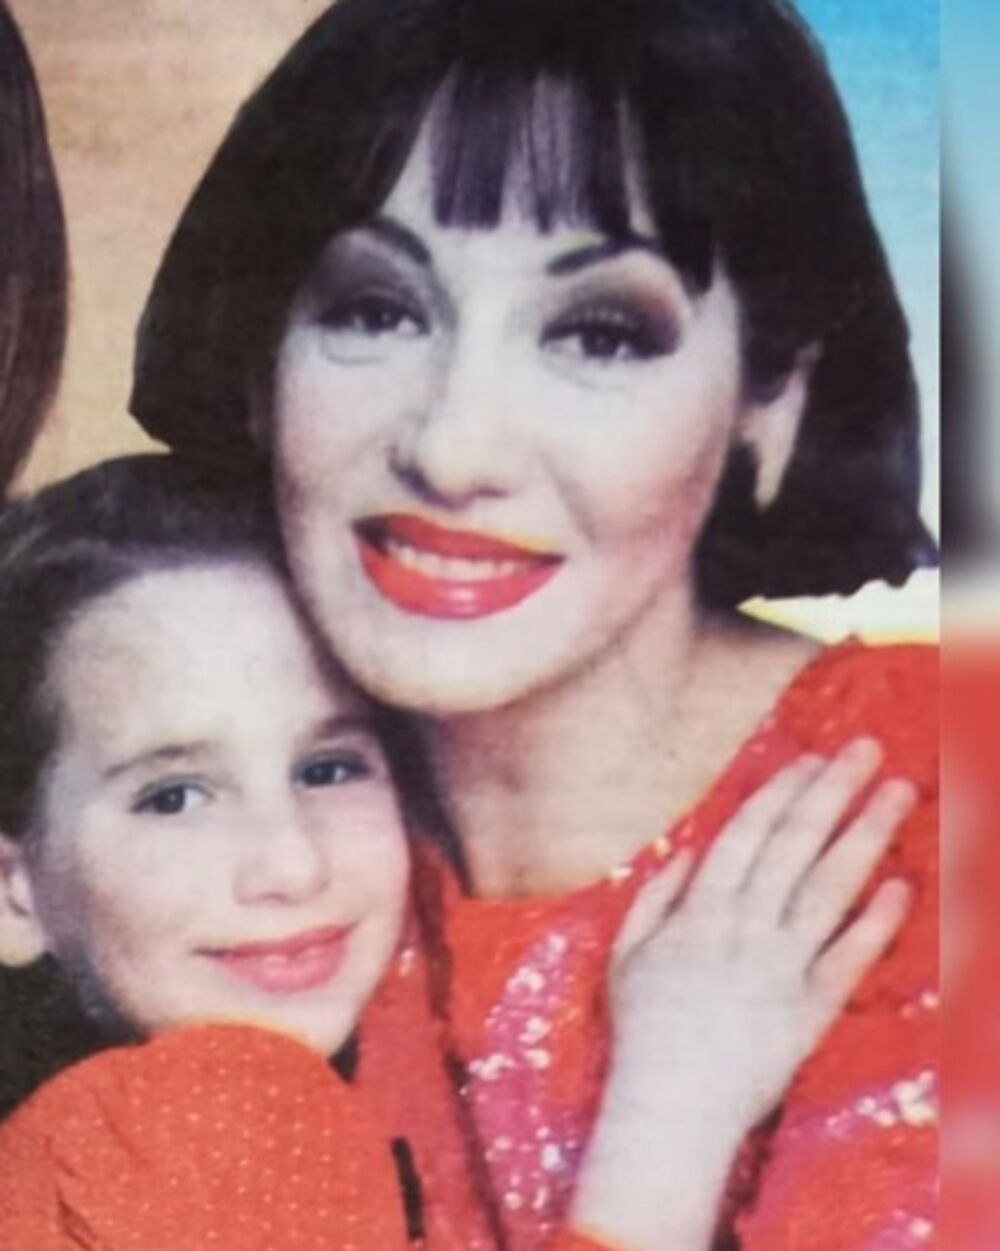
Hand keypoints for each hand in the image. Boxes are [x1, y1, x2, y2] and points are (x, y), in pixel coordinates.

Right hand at [610, 737, 915, 1135]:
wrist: (670, 1110)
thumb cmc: (643, 1030)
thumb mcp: (626, 954)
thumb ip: (654, 897)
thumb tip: (687, 851)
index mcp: (700, 909)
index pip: (748, 834)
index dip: (783, 792)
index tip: (812, 758)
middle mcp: (746, 927)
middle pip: (796, 847)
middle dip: (833, 792)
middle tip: (867, 750)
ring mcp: (782, 967)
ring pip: (829, 889)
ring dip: (865, 836)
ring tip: (898, 794)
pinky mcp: (812, 1010)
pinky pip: (849, 959)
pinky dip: (877, 923)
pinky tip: (902, 885)